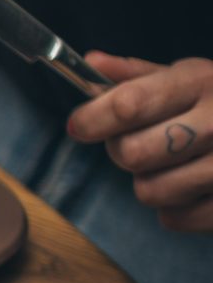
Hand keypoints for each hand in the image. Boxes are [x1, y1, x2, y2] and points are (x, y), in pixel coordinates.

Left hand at [68, 53, 212, 231]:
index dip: (93, 118)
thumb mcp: (193, 75)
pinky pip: (175, 219)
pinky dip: (175, 208)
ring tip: (172, 165)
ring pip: (149, 191)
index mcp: (202, 83)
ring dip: (150, 182)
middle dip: (123, 152)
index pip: (129, 104)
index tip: (80, 125)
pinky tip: (193, 187)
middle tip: (138, 144)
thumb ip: (140, 75)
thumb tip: (91, 63)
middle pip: (132, 154)